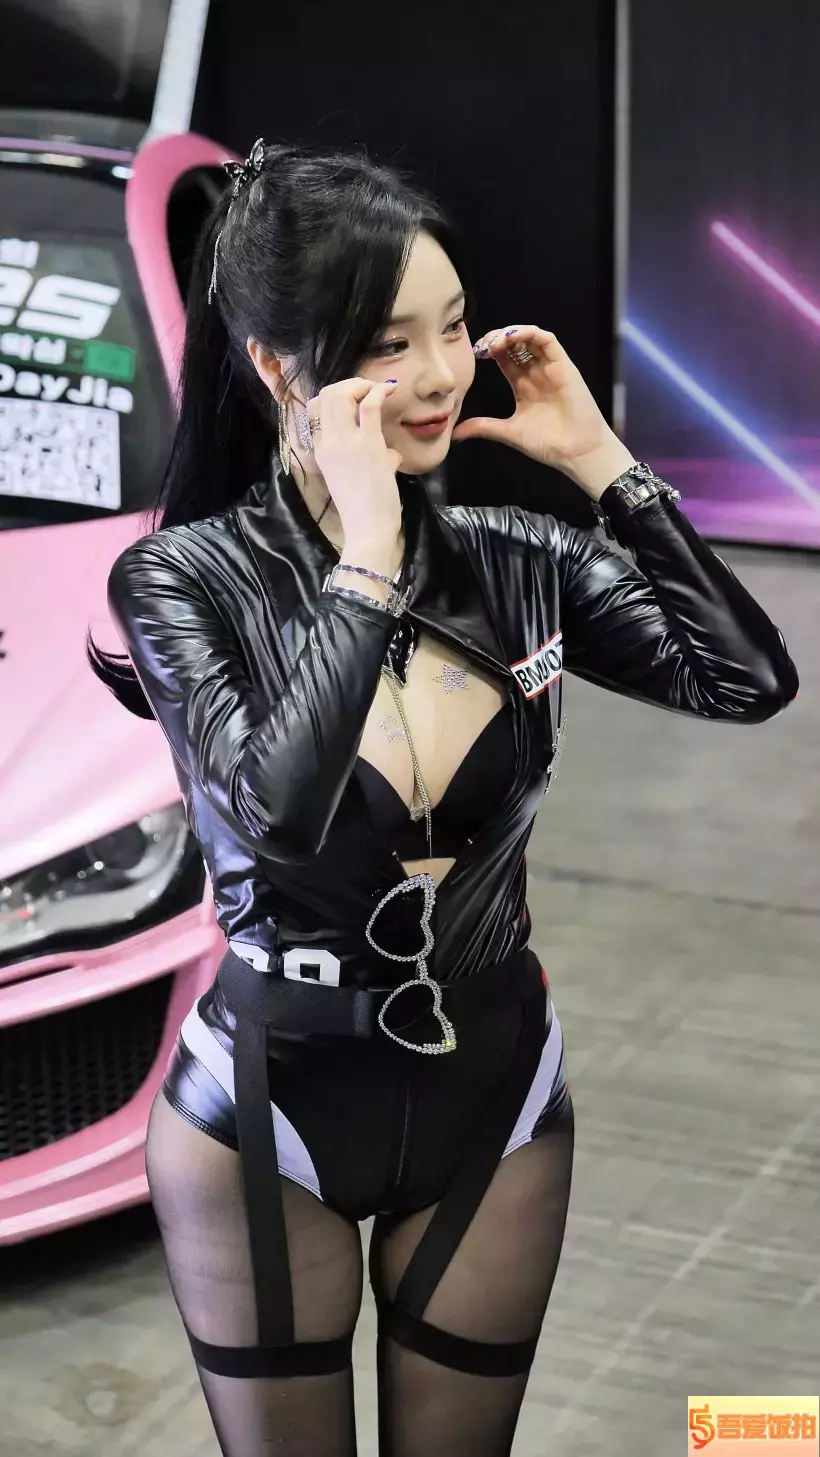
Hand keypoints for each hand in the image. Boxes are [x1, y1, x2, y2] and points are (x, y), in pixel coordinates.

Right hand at [309, 378, 403, 546]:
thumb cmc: (364, 510)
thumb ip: (372, 460)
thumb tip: (391, 454)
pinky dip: (379, 391)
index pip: (316, 408)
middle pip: (327, 394)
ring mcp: (346, 442)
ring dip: (362, 384)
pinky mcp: (368, 444)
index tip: (355, 398)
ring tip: (379, 389)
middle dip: (349, 384)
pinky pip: (369, 404)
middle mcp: (328, 442)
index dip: (335, 395)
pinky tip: (389, 391)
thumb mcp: (357, 480)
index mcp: (320, 451)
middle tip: (368, 389)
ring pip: (343, 394)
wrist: (368, 529)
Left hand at [451, 325, 633, 498]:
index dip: (490, 351)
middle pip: (515, 345)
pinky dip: (529, 333)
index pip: (505, 358)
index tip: (475, 354)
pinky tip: (512, 338)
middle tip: (481, 345)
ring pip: (530, 338)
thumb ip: (483, 427)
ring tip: (495, 341)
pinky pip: (547, 340)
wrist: (576, 451)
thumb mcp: (508, 433)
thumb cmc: (548, 444)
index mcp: (524, 386)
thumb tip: (454, 433)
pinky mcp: (564, 365)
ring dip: (511, 333)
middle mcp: (537, 374)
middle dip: (497, 339)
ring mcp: (551, 368)